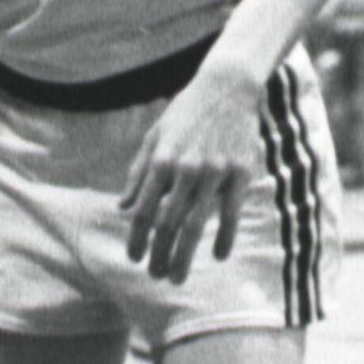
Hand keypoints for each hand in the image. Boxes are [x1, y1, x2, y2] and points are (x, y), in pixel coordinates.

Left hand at [120, 54, 262, 281]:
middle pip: (168, 224)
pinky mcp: (241, 173)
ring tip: (177, 276)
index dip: (137, 239)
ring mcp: (215, 172)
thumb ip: (139, 174)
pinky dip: (224, 237)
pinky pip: (231, 214)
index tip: (134, 259)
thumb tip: (123, 208)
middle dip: (159, 255)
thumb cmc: (186, 112)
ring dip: (184, 255)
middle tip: (155, 275)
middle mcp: (186, 169)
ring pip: (196, 224)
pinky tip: (218, 255)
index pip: (144, 211)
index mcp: (161, 161)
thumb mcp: (155, 137)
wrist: (227, 86)